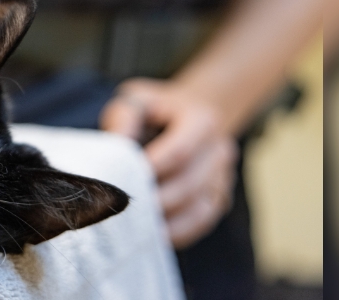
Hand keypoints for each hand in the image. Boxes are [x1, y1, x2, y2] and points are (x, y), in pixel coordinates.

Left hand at [101, 78, 238, 248]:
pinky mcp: (220, 198)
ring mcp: (224, 177)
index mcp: (203, 121)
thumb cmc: (153, 111)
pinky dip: (178, 232)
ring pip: (198, 207)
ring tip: (135, 227)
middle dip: (156, 200)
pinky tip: (152, 235)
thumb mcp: (135, 102)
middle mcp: (220, 150)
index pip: (180, 151)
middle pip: (189, 183)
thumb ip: (123, 121)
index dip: (153, 169)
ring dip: (166, 220)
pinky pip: (201, 222)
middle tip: (124, 211)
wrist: (186, 114)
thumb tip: (115, 153)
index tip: (124, 181)